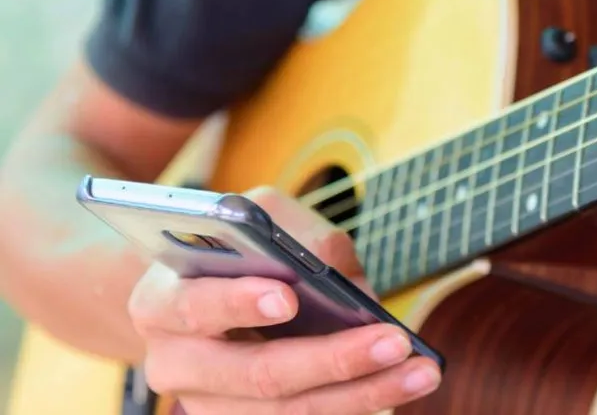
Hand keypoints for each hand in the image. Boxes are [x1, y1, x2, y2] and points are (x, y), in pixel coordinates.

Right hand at [127, 187, 441, 413]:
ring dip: (363, 394)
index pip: (196, 306)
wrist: (195, 297)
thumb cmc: (234, 248)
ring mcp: (208, 406)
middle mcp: (175, 364)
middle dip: (333, 359)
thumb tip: (342, 275)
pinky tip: (399, 385)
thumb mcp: (257, 216)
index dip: (239, 304)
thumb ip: (295, 233)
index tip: (289, 297)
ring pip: (288, 412)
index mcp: (161, 302)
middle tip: (395, 341)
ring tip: (421, 370)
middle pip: (256, 374)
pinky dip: (355, 405)